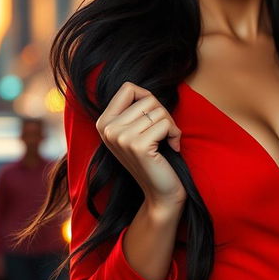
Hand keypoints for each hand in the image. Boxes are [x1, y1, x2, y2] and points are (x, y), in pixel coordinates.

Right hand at [96, 81, 186, 206]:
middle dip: (163, 114)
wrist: (160, 192)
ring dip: (171, 126)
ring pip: (158, 111)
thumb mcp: (136, 130)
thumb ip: (134, 109)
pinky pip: (166, 124)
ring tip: (165, 142)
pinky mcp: (138, 146)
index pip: (128, 88)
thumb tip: (140, 86)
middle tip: (163, 135)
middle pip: (148, 98)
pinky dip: (175, 134)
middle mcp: (107, 129)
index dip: (148, 98)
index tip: (152, 118)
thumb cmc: (154, 158)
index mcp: (103, 122)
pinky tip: (171, 148)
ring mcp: (121, 137)